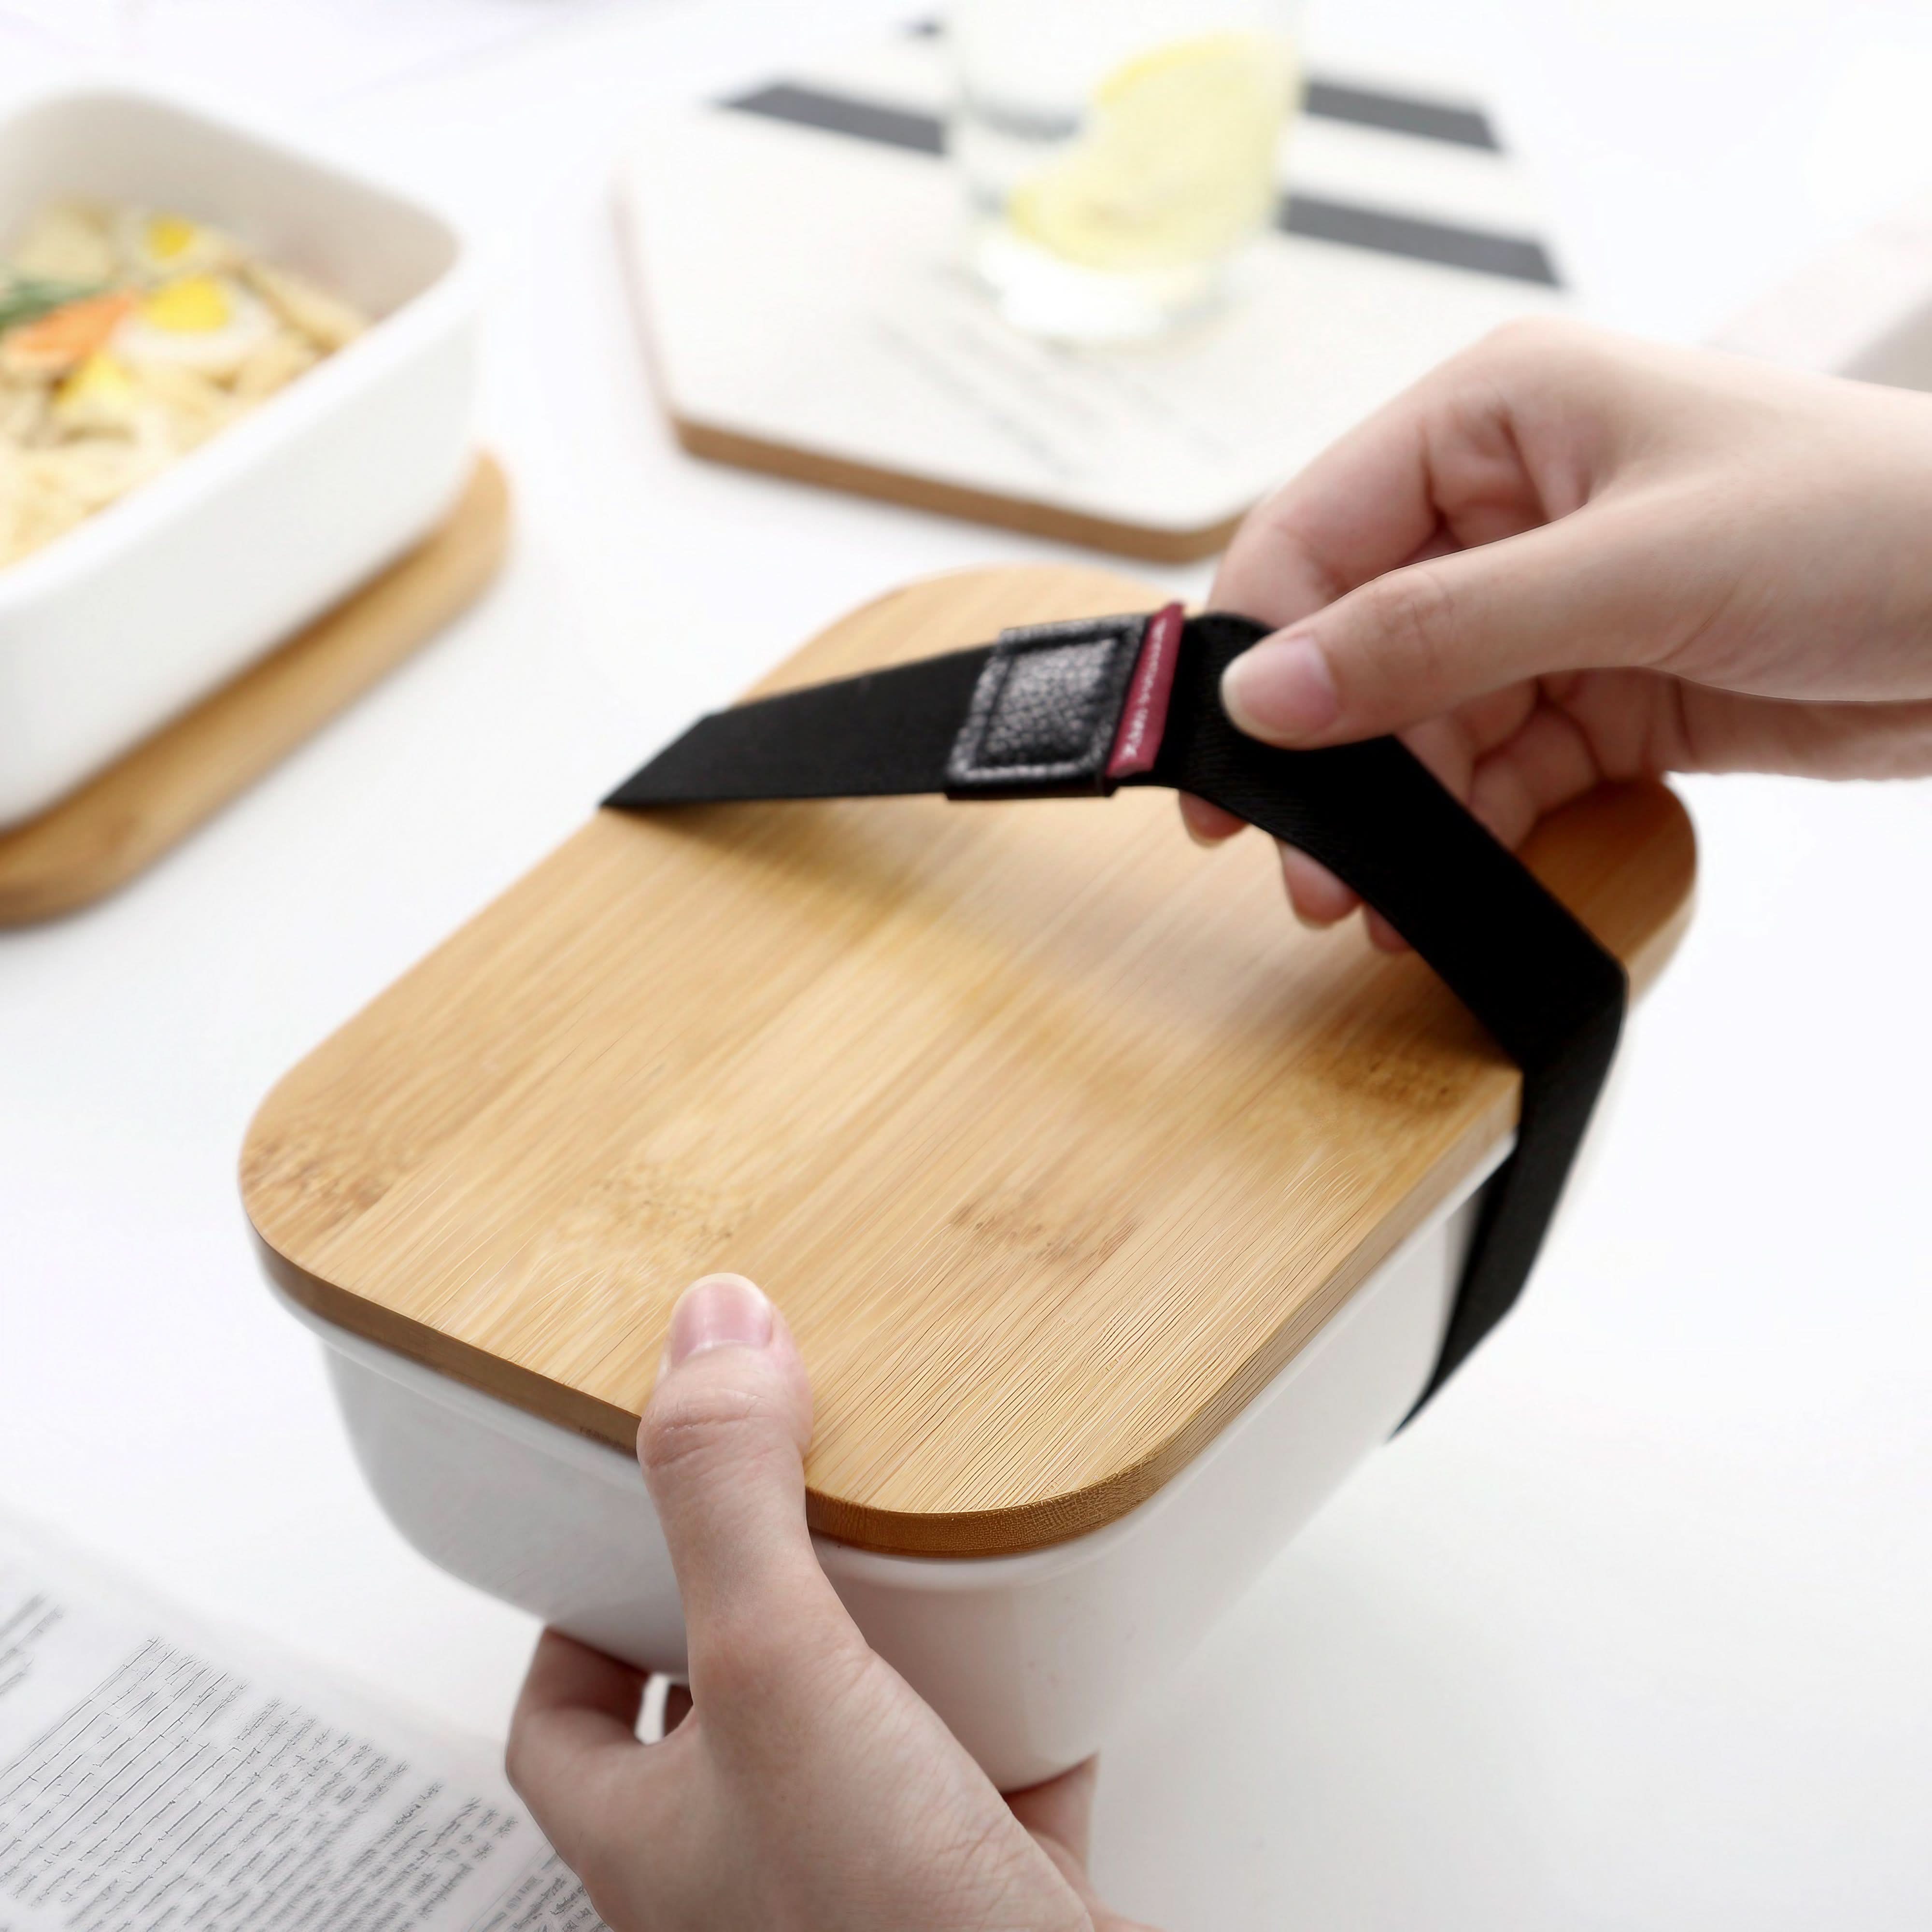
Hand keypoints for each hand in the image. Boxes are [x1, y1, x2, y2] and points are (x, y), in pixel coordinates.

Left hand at [507, 1274, 1155, 1931]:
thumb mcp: (778, 1673)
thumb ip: (730, 1500)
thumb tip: (707, 1331)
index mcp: (654, 1840)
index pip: (560, 1724)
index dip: (575, 1622)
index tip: (614, 1524)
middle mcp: (749, 1871)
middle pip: (713, 1718)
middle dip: (745, 1605)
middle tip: (777, 1496)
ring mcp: (868, 1888)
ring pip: (855, 1740)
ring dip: (878, 1646)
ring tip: (903, 1535)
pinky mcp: (984, 1898)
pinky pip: (991, 1778)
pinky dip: (1017, 1704)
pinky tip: (1047, 1634)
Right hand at [1184, 319, 1931, 945]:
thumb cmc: (1873, 524)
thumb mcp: (1632, 571)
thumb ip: (1436, 635)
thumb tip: (1267, 691)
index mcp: (1493, 418)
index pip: (1315, 535)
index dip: (1251, 652)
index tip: (1220, 769)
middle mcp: (1504, 505)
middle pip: (1355, 644)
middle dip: (1329, 763)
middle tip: (1306, 872)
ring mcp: (1547, 603)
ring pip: (1416, 723)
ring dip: (1395, 818)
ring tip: (1374, 905)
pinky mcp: (1594, 688)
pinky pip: (1489, 770)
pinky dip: (1466, 834)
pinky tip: (1445, 890)